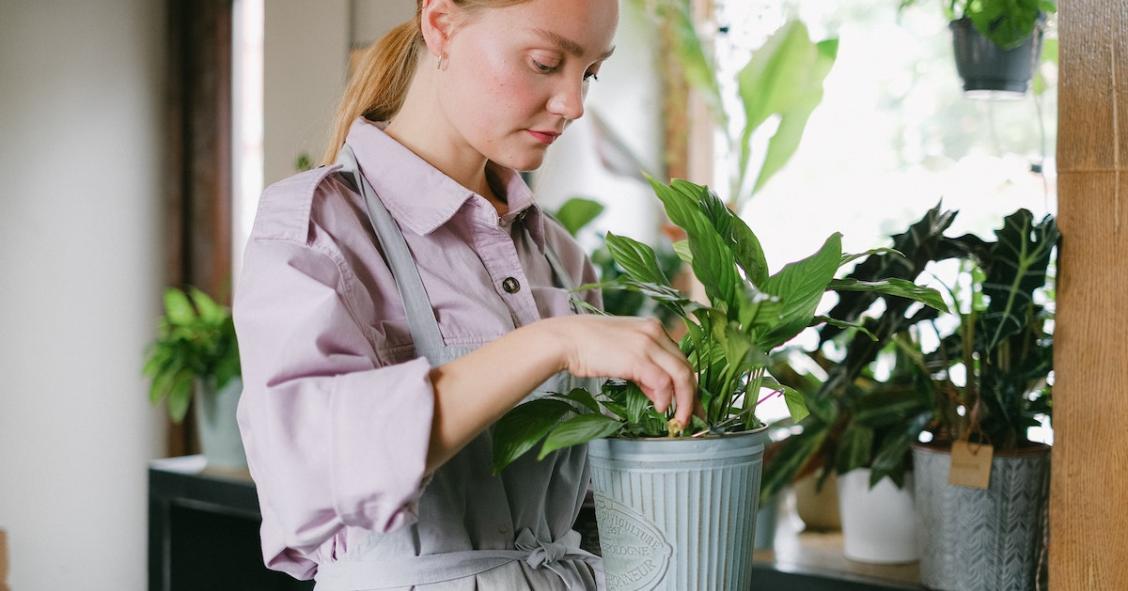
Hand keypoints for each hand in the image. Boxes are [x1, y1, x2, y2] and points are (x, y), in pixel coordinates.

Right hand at [538, 315, 698, 427]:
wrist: (566, 339)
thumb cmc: (589, 347)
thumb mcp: (624, 352)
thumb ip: (645, 369)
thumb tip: (661, 394)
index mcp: (653, 328)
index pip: (680, 358)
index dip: (688, 384)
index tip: (691, 404)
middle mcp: (655, 332)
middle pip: (686, 367)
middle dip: (692, 397)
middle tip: (691, 418)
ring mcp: (648, 344)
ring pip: (682, 376)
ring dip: (684, 402)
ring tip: (678, 420)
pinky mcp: (638, 358)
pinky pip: (663, 382)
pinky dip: (666, 399)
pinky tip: (659, 408)